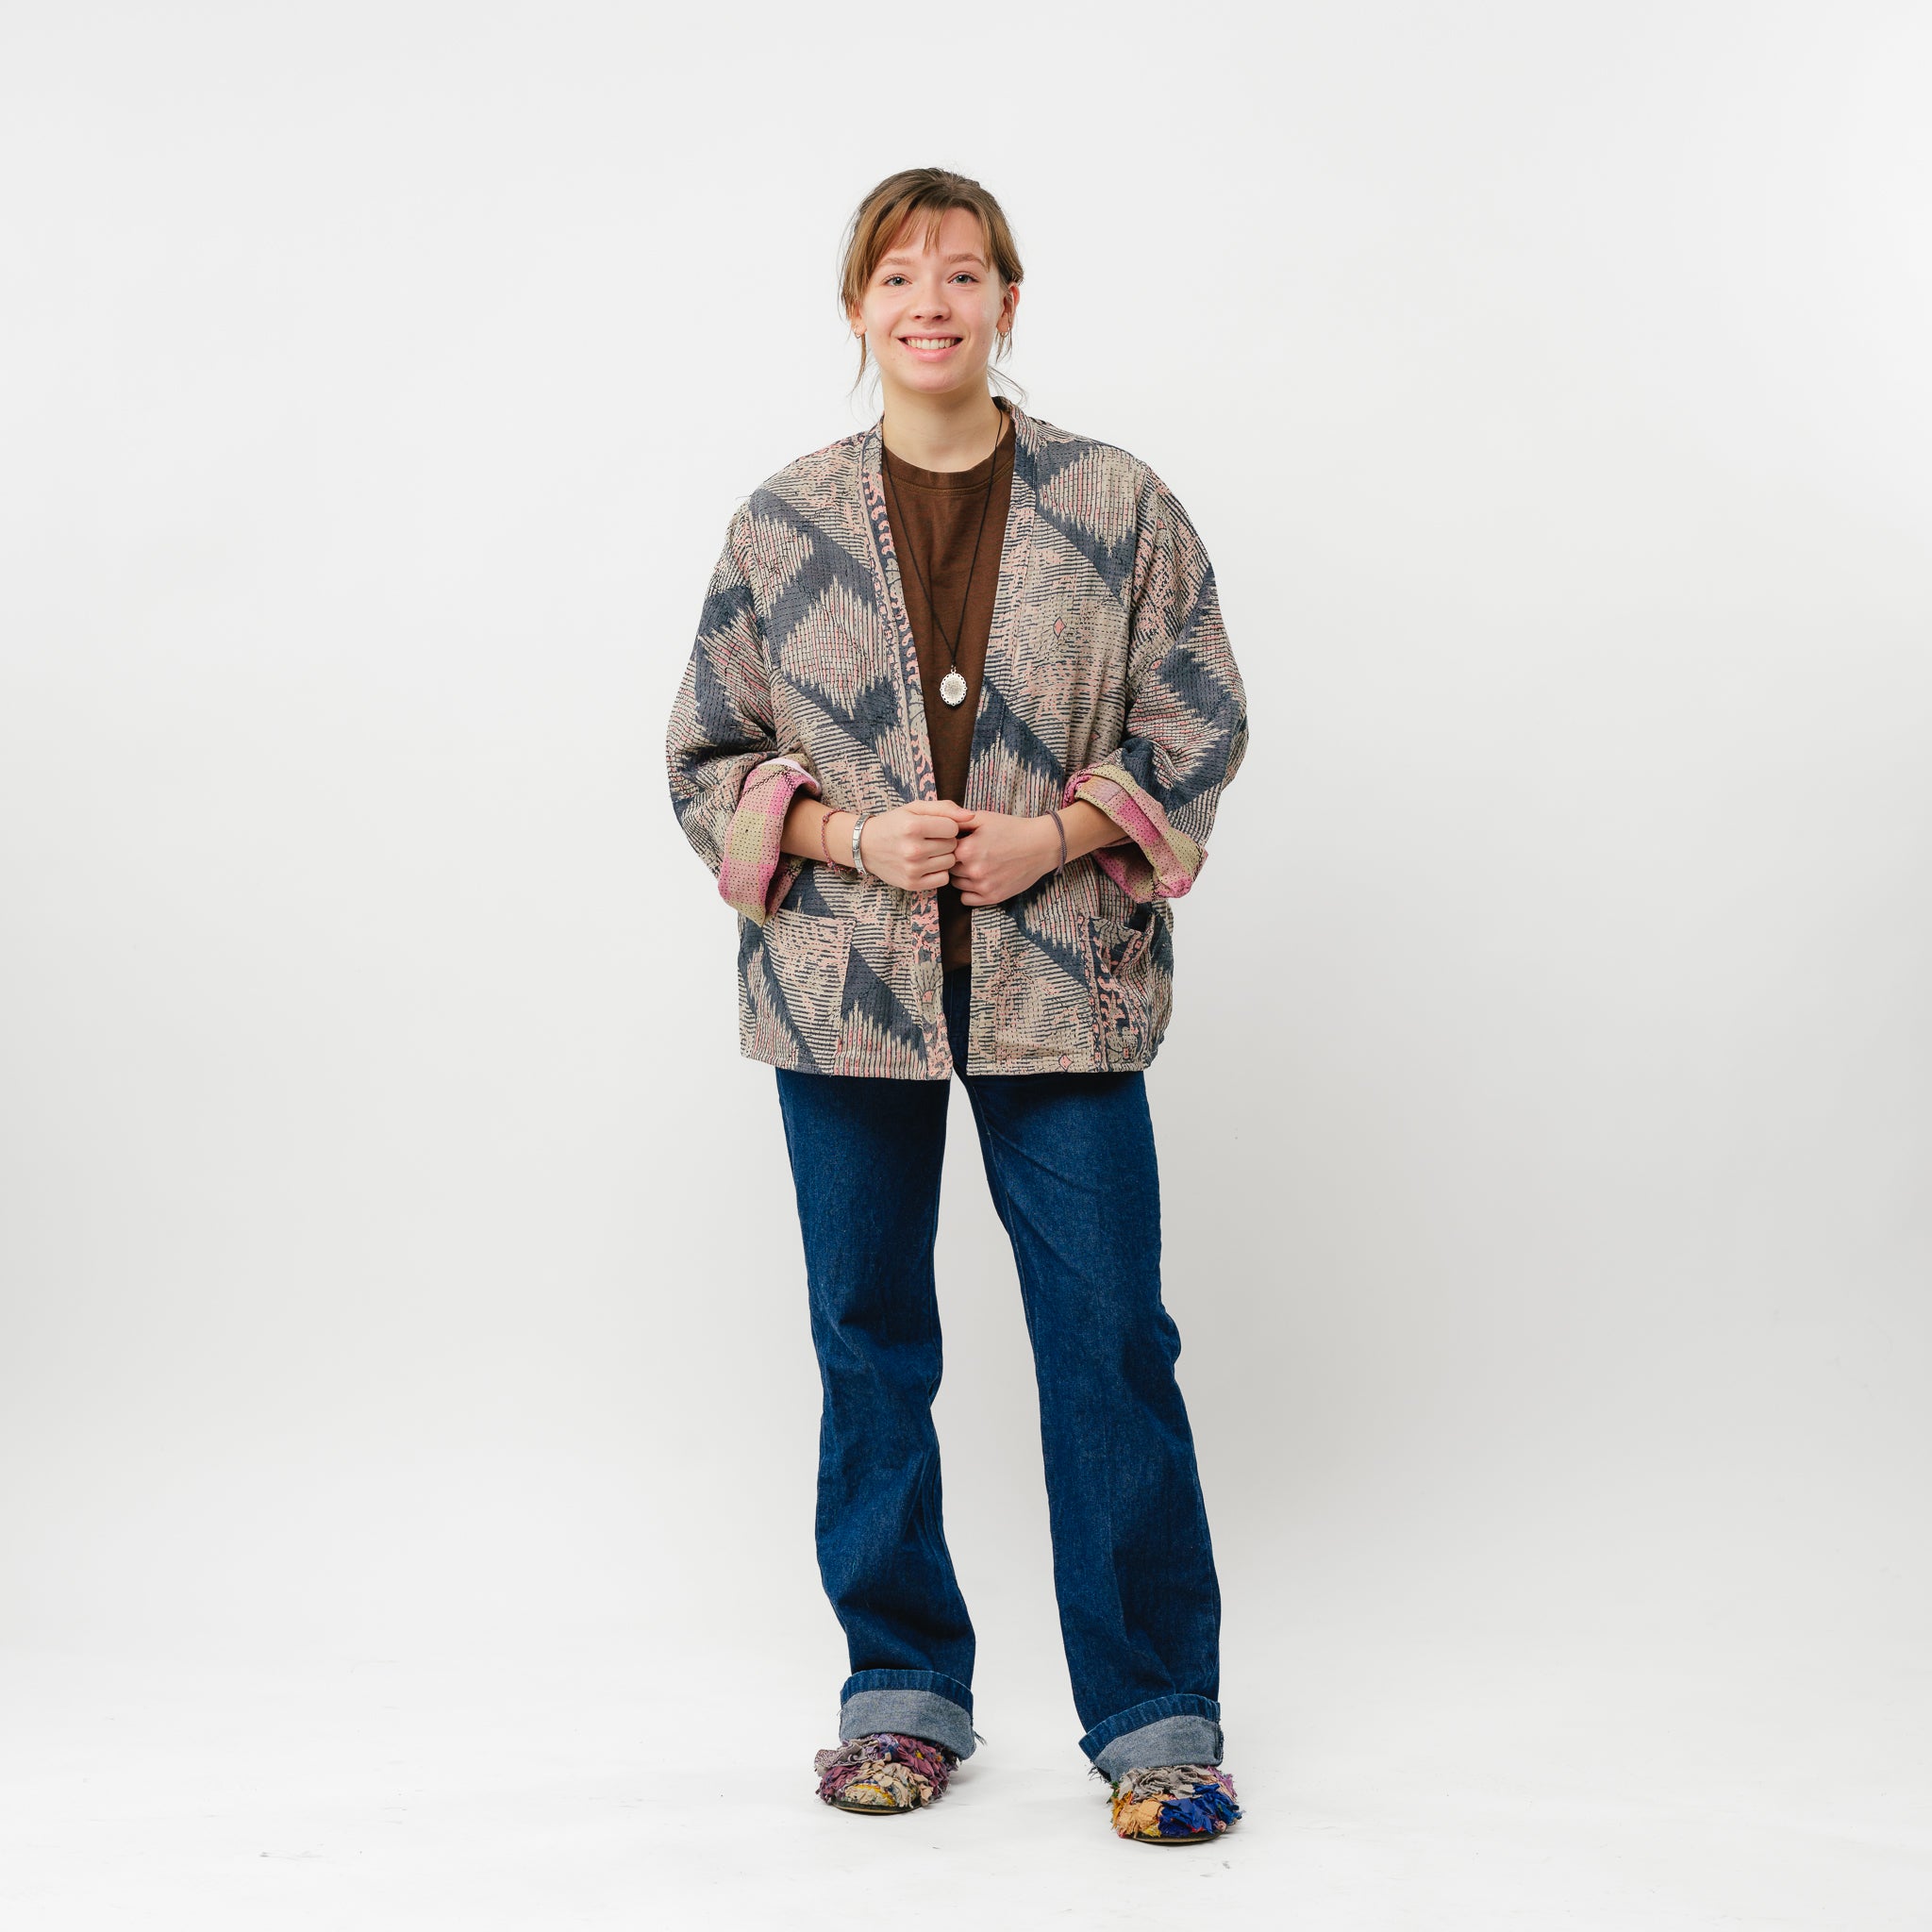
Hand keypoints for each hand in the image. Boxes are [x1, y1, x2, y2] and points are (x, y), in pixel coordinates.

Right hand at [854, 800, 973, 892]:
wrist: (865, 845)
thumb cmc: (894, 824)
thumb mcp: (915, 808)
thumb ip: (945, 808)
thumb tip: (971, 816)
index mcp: (913, 826)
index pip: (953, 828)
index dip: (946, 826)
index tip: (934, 826)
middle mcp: (913, 849)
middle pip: (952, 846)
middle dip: (945, 841)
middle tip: (929, 839)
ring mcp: (912, 869)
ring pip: (950, 862)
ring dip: (943, 856)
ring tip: (928, 850)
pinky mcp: (912, 884)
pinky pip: (943, 879)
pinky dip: (939, 871)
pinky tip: (927, 864)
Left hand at [947, 809, 1060, 905]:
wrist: (1040, 845)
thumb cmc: (1012, 829)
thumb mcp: (984, 818)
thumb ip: (958, 821)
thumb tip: (938, 825)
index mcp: (967, 849)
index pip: (943, 851)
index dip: (950, 846)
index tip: (960, 842)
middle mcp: (972, 870)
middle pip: (949, 868)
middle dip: (955, 861)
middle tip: (970, 854)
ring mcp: (982, 886)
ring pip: (956, 884)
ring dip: (962, 876)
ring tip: (977, 865)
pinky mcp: (992, 897)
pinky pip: (966, 899)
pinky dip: (969, 891)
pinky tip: (979, 879)